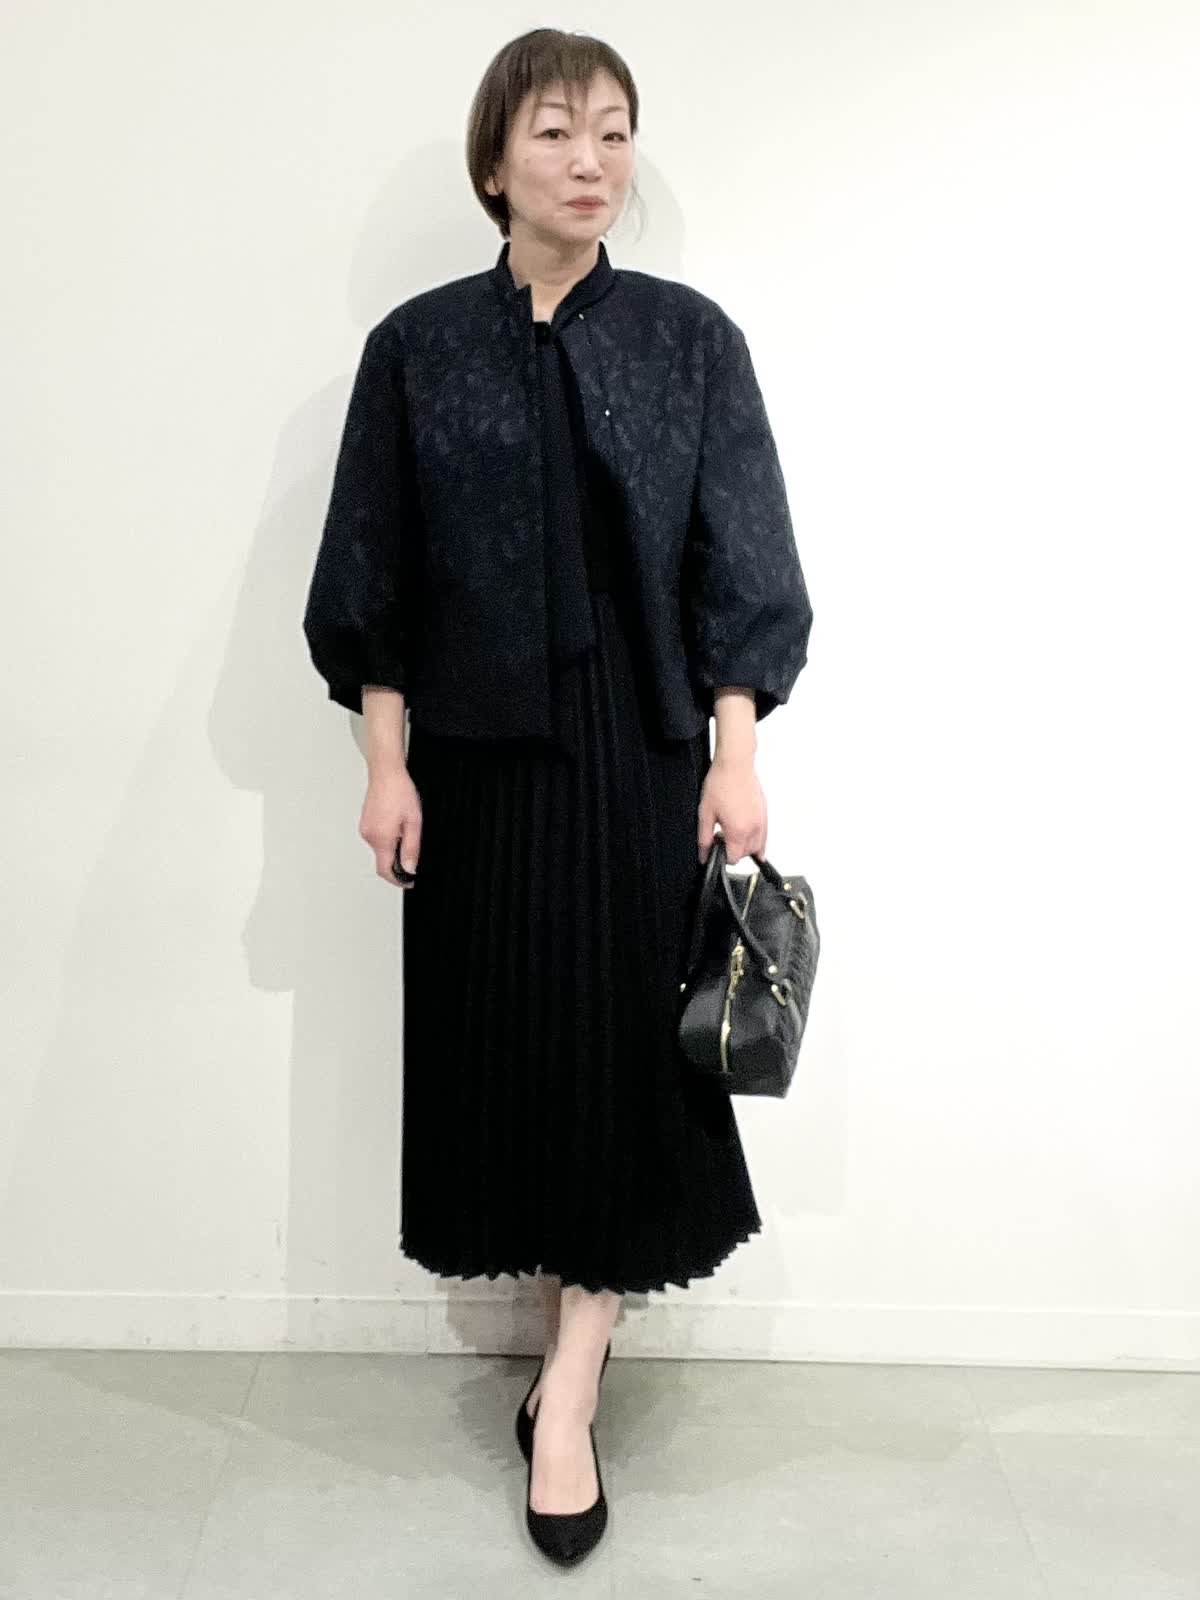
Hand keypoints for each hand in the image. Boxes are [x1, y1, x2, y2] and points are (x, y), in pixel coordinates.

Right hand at [360, 763, 421, 886]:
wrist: (386, 773)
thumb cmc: (399, 792)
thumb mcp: (414, 823)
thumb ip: (411, 849)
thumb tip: (409, 868)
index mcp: (381, 838)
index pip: (385, 871)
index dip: (398, 880)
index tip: (409, 881)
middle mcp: (369, 836)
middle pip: (383, 860)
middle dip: (398, 860)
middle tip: (412, 844)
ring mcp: (365, 829)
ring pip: (381, 849)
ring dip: (394, 846)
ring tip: (405, 826)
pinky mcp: (365, 823)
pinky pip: (377, 838)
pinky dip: (388, 837)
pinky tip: (396, 822)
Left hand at [697, 755, 765, 865]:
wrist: (735, 764)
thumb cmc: (721, 784)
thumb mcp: (706, 814)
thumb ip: (704, 838)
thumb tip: (704, 855)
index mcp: (738, 832)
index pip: (734, 859)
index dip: (722, 856)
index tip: (716, 844)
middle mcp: (753, 829)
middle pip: (746, 854)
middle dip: (734, 850)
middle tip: (722, 835)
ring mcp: (762, 821)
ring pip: (759, 846)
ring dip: (747, 846)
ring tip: (734, 832)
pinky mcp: (765, 812)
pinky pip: (765, 834)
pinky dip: (757, 838)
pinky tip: (746, 830)